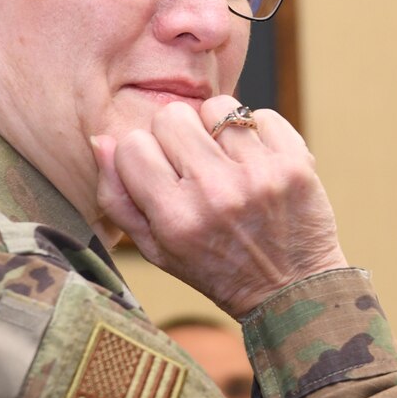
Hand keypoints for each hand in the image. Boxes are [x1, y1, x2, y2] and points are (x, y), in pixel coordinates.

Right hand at [91, 96, 348, 317]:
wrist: (292, 290)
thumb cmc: (216, 268)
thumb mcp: (156, 249)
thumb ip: (118, 198)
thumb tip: (101, 141)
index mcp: (175, 218)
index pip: (132, 144)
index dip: (142, 153)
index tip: (160, 170)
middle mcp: (216, 193)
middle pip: (171, 116)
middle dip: (177, 135)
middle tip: (194, 164)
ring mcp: (259, 176)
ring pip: (217, 107)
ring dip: (217, 128)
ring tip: (226, 160)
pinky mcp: (295, 164)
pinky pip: (261, 114)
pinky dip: (257, 132)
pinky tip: (257, 162)